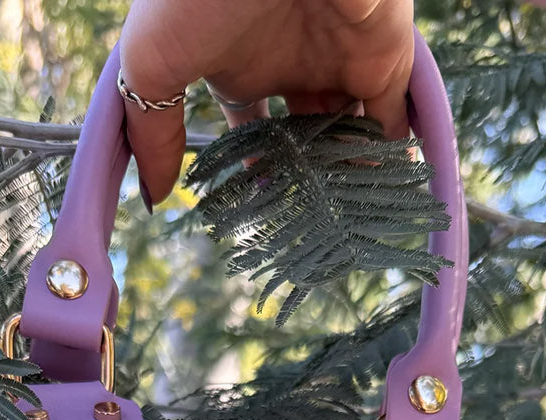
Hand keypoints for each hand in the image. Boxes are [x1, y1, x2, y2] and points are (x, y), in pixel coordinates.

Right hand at [119, 0, 413, 204]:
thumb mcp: (152, 65)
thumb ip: (150, 130)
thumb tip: (156, 194)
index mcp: (242, 64)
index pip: (251, 128)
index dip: (253, 168)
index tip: (253, 211)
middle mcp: (293, 63)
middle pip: (306, 137)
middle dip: (305, 182)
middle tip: (304, 236)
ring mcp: (340, 60)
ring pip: (350, 132)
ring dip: (347, 179)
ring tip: (342, 232)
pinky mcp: (385, 58)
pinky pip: (395, 118)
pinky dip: (391, 158)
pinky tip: (381, 202)